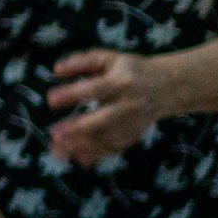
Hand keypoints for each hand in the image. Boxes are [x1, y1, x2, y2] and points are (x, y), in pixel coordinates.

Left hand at [51, 48, 169, 163]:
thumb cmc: (129, 70)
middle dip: (79, 129)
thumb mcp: (108, 59)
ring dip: (83, 147)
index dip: (73, 94)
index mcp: (122, 82)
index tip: (50, 100)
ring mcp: (135, 122)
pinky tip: (77, 159)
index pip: (96, 89)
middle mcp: (130, 104)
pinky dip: (98, 154)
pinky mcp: (136, 134)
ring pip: (109, 138)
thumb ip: (81, 62)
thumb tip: (55, 70)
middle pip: (105, 119)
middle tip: (54, 135)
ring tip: (58, 152)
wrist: (167, 86)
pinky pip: (116, 147)